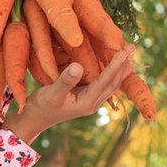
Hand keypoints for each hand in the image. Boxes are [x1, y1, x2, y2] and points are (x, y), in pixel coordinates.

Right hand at [1, 44, 136, 143]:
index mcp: (88, 101)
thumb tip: (78, 65)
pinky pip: (101, 82)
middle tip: (132, 46)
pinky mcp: (84, 96)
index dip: (117, 63)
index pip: (106, 79)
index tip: (127, 48)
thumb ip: (65, 80)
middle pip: (114, 82)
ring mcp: (89, 99)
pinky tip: (109, 64)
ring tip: (126, 54)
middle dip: (123, 64)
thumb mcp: (51, 93)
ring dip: (119, 69)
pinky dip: (108, 71)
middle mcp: (93, 101)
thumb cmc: (41, 107)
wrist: (34, 119)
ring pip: (110, 83)